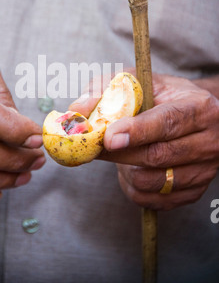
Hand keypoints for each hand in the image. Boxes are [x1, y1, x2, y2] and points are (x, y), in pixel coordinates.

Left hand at [70, 72, 218, 209]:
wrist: (193, 118)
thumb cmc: (160, 97)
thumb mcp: (137, 82)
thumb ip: (105, 89)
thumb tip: (76, 110)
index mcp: (198, 107)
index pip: (168, 122)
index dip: (137, 131)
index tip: (109, 138)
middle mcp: (209, 140)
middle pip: (157, 156)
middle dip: (118, 154)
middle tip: (94, 147)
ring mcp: (204, 169)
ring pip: (153, 182)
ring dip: (125, 170)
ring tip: (121, 153)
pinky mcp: (195, 191)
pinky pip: (154, 200)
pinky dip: (133, 187)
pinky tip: (132, 168)